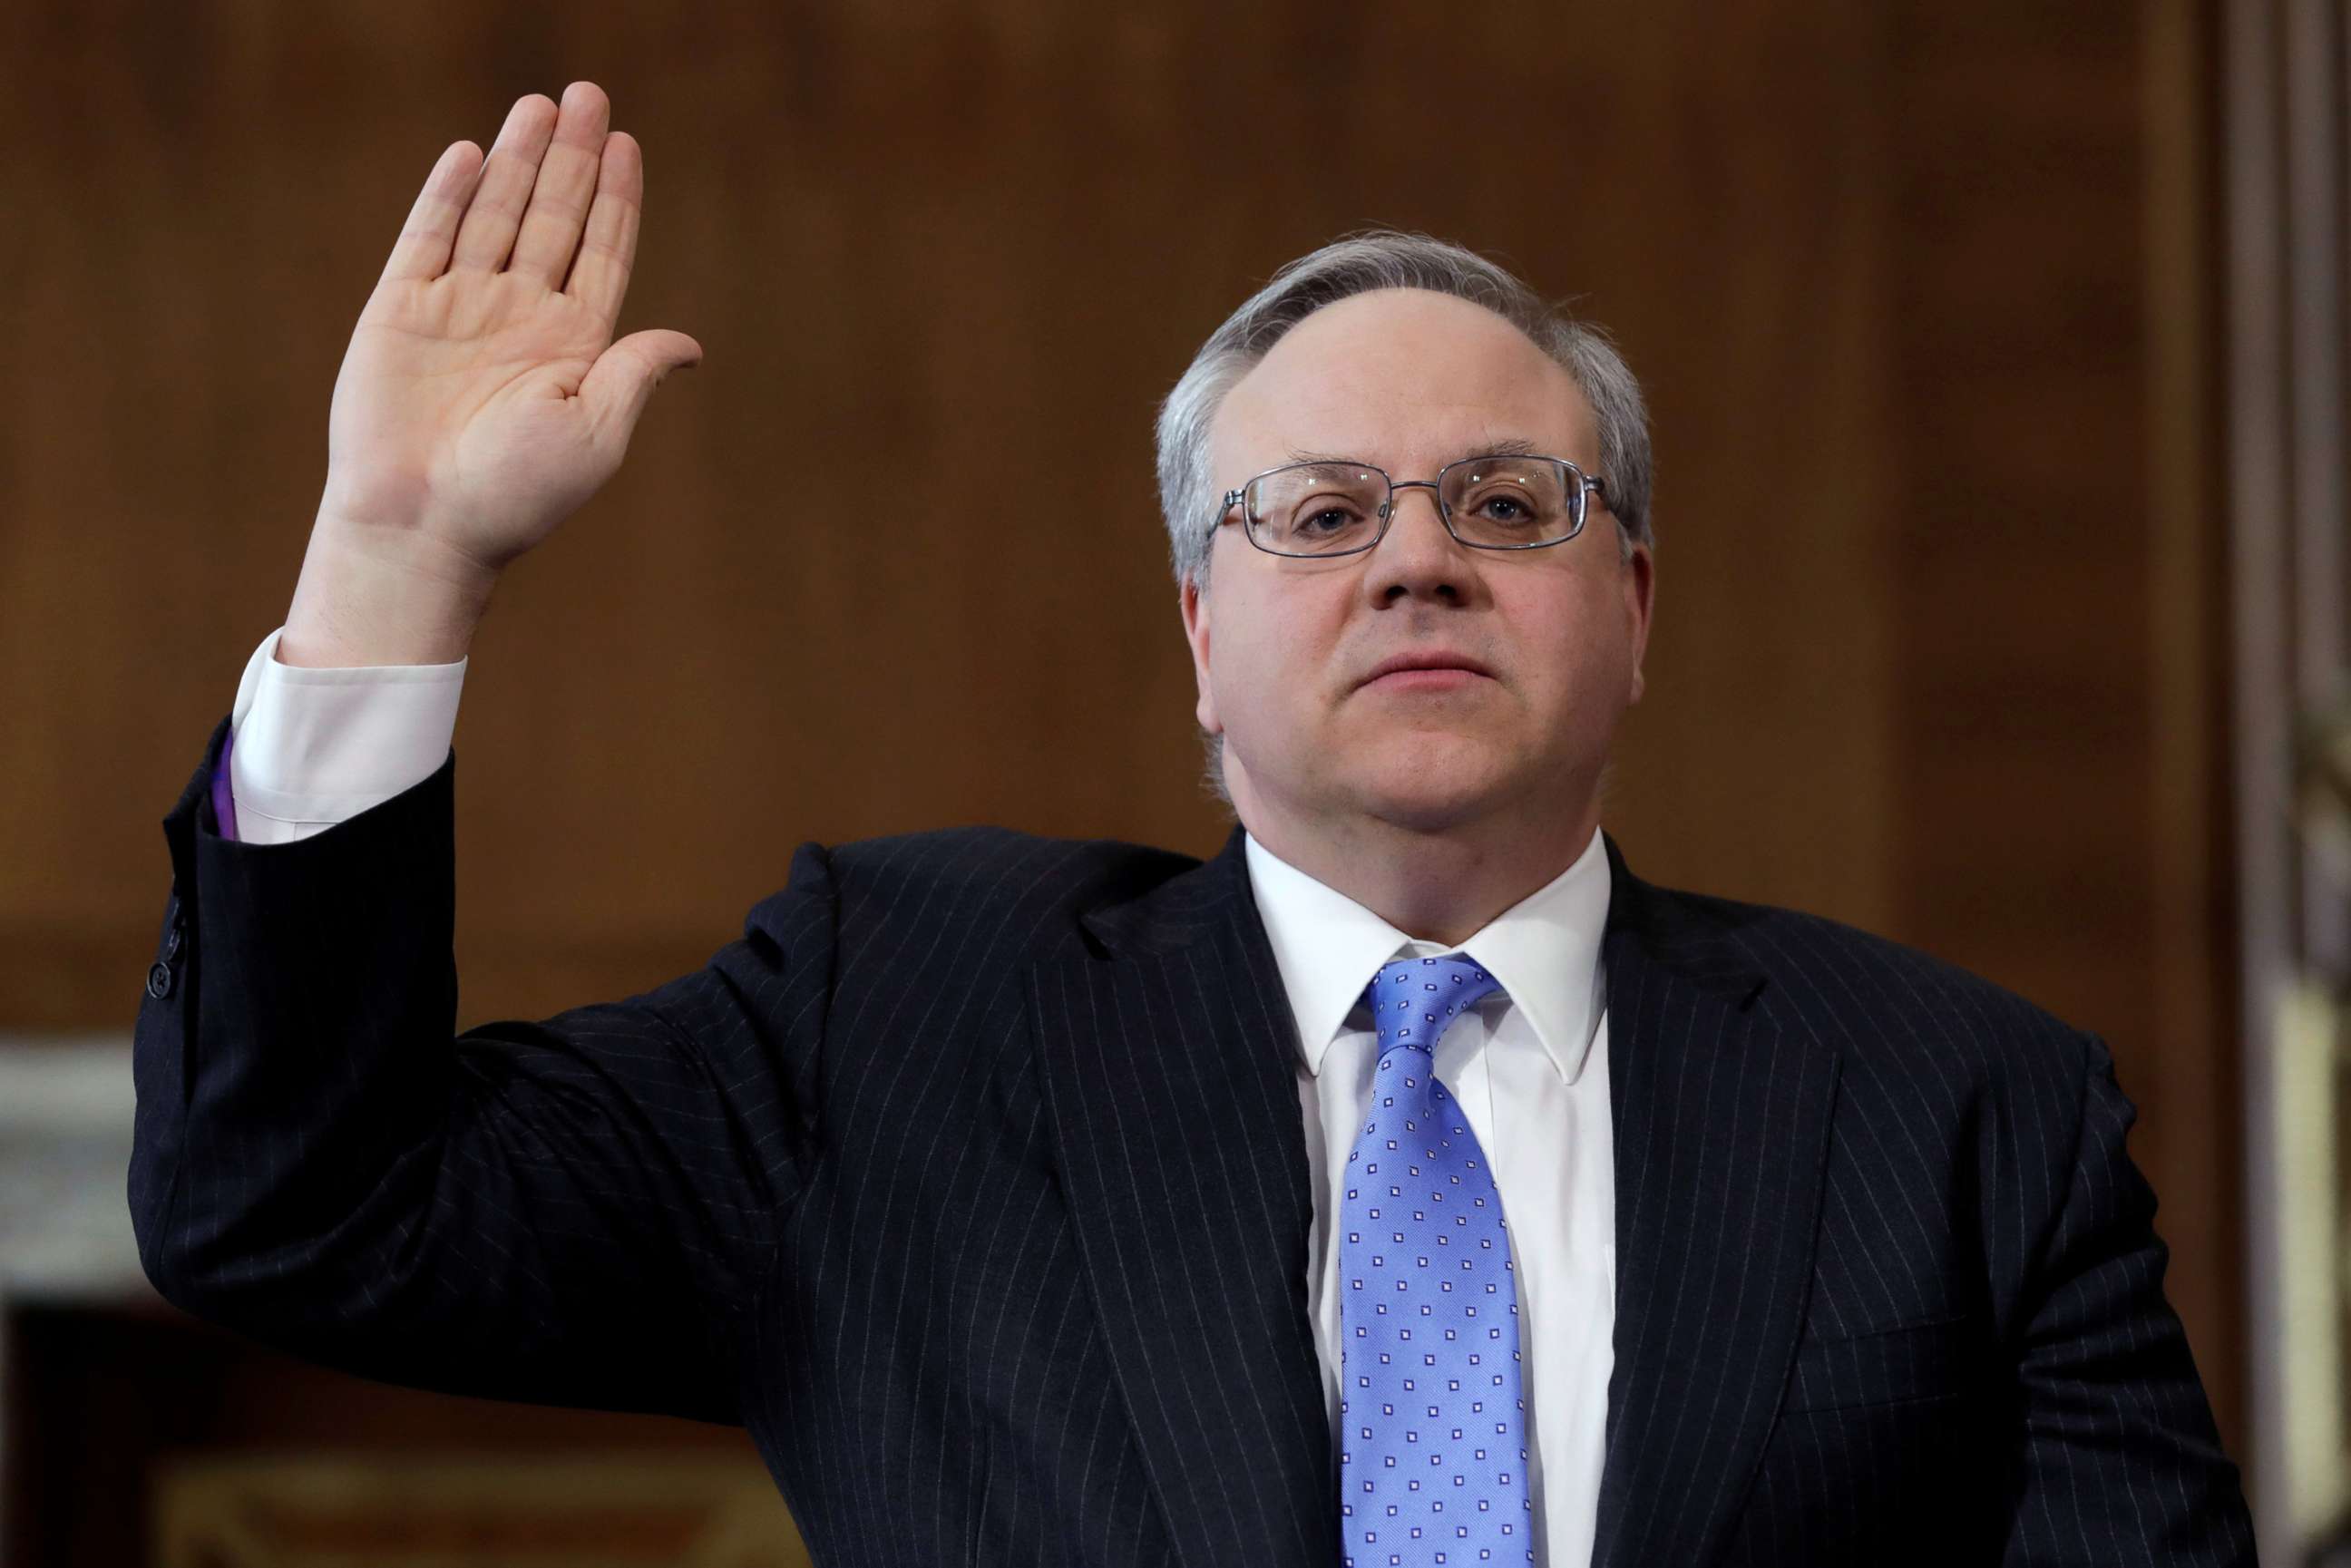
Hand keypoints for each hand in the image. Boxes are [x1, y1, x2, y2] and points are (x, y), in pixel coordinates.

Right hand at [317, 81, 699, 578]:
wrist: (424, 525)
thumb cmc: (516, 493)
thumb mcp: (596, 432)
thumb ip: (634, 372)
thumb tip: (689, 344)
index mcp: (574, 346)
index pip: (601, 253)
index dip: (616, 199)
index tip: (628, 144)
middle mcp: (520, 318)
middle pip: (554, 218)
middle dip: (572, 157)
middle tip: (588, 94)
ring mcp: (460, 309)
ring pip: (496, 215)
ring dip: (520, 160)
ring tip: (542, 104)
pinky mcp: (401, 310)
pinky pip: (429, 238)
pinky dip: (449, 194)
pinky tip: (474, 153)